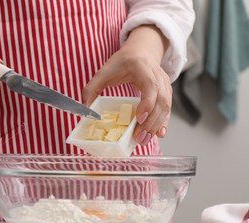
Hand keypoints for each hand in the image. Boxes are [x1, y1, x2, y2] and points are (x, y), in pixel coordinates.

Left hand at [82, 25, 170, 145]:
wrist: (141, 51)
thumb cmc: (122, 62)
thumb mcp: (104, 71)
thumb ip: (92, 88)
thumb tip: (85, 108)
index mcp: (142, 67)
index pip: (150, 86)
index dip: (147, 104)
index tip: (139, 118)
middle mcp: (157, 75)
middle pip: (160, 100)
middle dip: (150, 121)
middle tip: (139, 137)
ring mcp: (165, 84)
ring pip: (165, 106)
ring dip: (156, 125)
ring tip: (144, 139)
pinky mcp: (167, 92)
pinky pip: (167, 109)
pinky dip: (163, 122)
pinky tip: (158, 134)